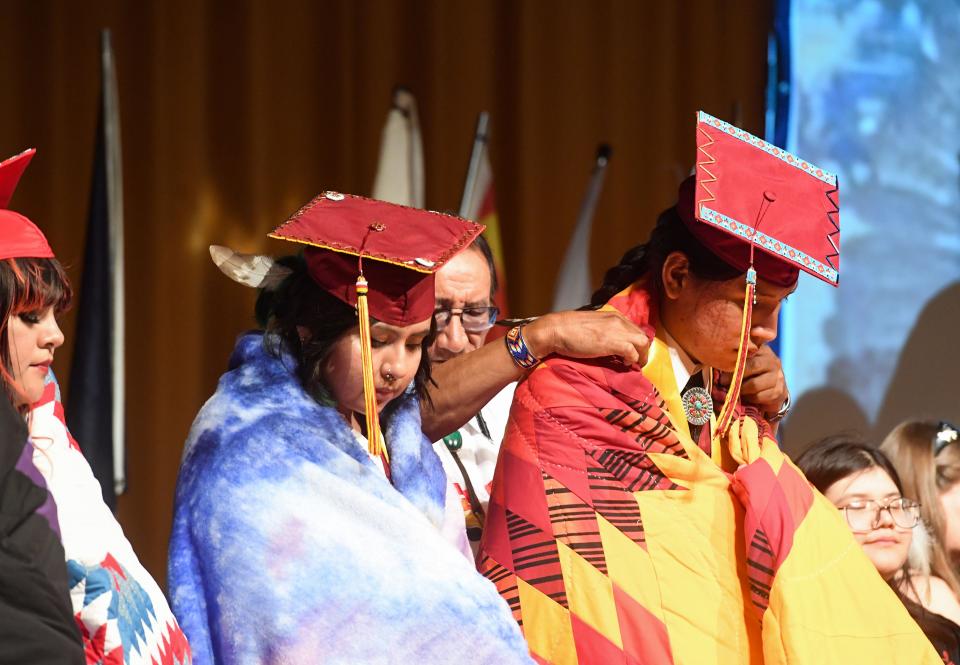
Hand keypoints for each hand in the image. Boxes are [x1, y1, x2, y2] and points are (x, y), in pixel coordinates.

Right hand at [523, 310, 649, 368]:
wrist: (557, 330)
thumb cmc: (569, 329)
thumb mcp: (592, 326)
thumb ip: (604, 330)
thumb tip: (609, 342)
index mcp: (614, 316)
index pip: (635, 329)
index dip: (636, 342)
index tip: (633, 353)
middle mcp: (619, 321)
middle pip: (642, 335)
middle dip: (643, 350)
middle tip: (637, 362)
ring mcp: (617, 331)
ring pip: (643, 343)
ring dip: (641, 355)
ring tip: (633, 365)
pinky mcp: (613, 343)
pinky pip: (633, 352)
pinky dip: (633, 360)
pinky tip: (625, 364)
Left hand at [720, 345, 787, 415]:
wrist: (773, 390)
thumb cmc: (753, 374)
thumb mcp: (746, 362)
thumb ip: (737, 358)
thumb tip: (719, 358)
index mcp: (763, 350)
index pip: (747, 352)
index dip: (733, 361)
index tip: (720, 368)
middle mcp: (773, 361)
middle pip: (752, 366)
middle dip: (735, 376)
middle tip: (722, 382)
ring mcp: (778, 377)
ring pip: (754, 384)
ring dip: (740, 389)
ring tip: (733, 390)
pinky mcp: (778, 392)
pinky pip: (758, 396)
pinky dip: (749, 398)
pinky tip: (745, 396)